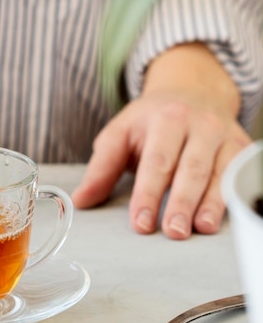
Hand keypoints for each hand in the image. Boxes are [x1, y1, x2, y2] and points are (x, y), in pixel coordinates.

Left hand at [72, 43, 250, 238]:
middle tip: (173, 232)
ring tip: (201, 229)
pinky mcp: (241, 146)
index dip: (147, 194)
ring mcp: (223, 134)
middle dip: (181, 202)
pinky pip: (241, 174)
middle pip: (189, 167)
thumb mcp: (120, 134)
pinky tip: (226, 217)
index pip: (155, 161)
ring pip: (219, 172)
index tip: (141, 223)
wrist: (192, 90)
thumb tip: (81, 200)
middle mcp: (196, 123)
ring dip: (211, 203)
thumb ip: (101, 168)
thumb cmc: (150, 120)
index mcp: (162, 119)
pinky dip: (235, 196)